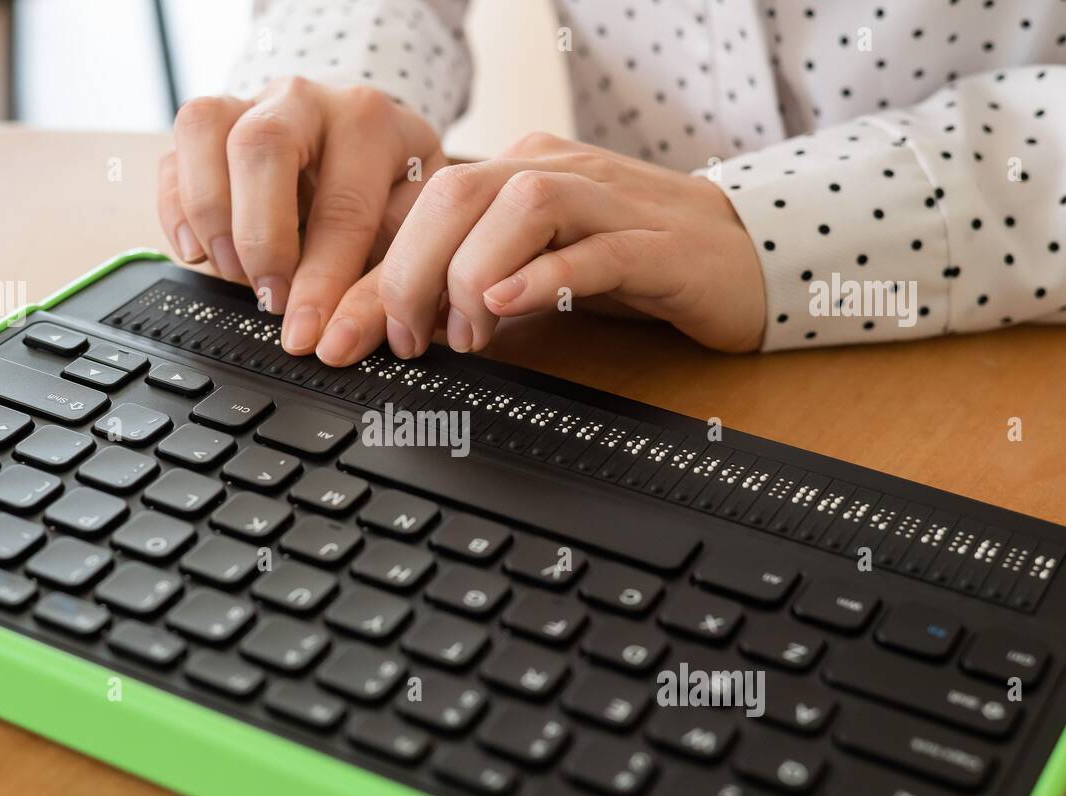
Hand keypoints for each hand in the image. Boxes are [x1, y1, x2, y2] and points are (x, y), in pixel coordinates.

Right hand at [156, 77, 444, 353]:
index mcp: (370, 124)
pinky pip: (171, 153)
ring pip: (203, 128)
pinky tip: (196, 251)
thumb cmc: (387, 193)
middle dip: (260, 238)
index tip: (307, 335)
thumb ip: (376, 295)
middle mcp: (305, 101)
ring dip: (210, 214)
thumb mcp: (404, 240)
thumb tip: (336, 344)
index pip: (342, 205)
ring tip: (235, 272)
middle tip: (269, 298)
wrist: (367, 146)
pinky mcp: (207, 128)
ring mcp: (248, 104)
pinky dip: (175, 209)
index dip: (321, 281)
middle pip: (262, 145)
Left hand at [313, 132, 765, 364]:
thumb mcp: (532, 274)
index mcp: (514, 175)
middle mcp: (554, 173)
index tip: (335, 334)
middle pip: (458, 195)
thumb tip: (393, 326)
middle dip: (407, 272)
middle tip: (401, 341)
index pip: (422, 208)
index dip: (368, 272)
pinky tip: (508, 309)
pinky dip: (545, 277)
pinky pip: (595, 248)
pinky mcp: (657, 245)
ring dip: (472, 276)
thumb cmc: (628, 265)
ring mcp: (609, 203)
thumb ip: (471, 289)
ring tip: (464, 336)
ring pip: (522, 206)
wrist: (742, 255)